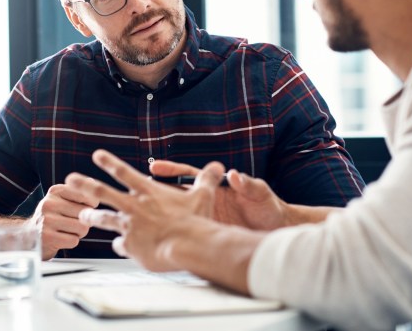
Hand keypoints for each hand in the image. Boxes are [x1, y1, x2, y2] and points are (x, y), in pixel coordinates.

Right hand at [27, 183, 98, 259]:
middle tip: (72, 223)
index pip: (86, 195)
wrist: (28, 235)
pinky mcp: (47, 237)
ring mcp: (47, 220)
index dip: (91, 205)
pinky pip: (74, 241)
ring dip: (79, 233)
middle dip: (84, 221)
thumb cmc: (52, 217)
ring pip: (82, 228)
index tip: (83, 209)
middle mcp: (49, 203)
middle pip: (85, 213)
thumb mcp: (61, 200)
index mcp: (55, 191)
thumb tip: (91, 181)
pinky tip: (61, 239)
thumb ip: (78, 191)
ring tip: (67, 231)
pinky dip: (71, 242)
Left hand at [65, 149, 224, 271]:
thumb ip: (207, 179)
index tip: (97, 155)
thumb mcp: (203, 195)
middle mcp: (134, 207)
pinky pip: (120, 246)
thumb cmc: (195, 221)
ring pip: (104, 219)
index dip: (109, 162)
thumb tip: (218, 166)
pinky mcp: (131, 246)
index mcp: (148, 192)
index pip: (124, 172)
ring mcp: (130, 226)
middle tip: (70, 179)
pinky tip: (119, 248)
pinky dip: (120, 246)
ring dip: (92, 217)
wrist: (189, 245)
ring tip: (82, 217)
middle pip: (102, 192)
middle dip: (84, 185)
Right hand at [150, 160, 290, 229]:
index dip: (170, 171)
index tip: (154, 167)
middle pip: (174, 195)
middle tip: (134, 190)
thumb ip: (248, 183)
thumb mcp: (260, 193)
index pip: (188, 175)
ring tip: (136, 218)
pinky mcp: (209, 234)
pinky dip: (172, 238)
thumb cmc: (269, 208)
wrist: (277, 229)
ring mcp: (206, 218)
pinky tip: (156, 242)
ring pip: (176, 216)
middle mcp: (206, 202)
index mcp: (216, 187)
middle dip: (154, 193)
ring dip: (158, 217)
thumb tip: (235, 175)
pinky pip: (187, 235)